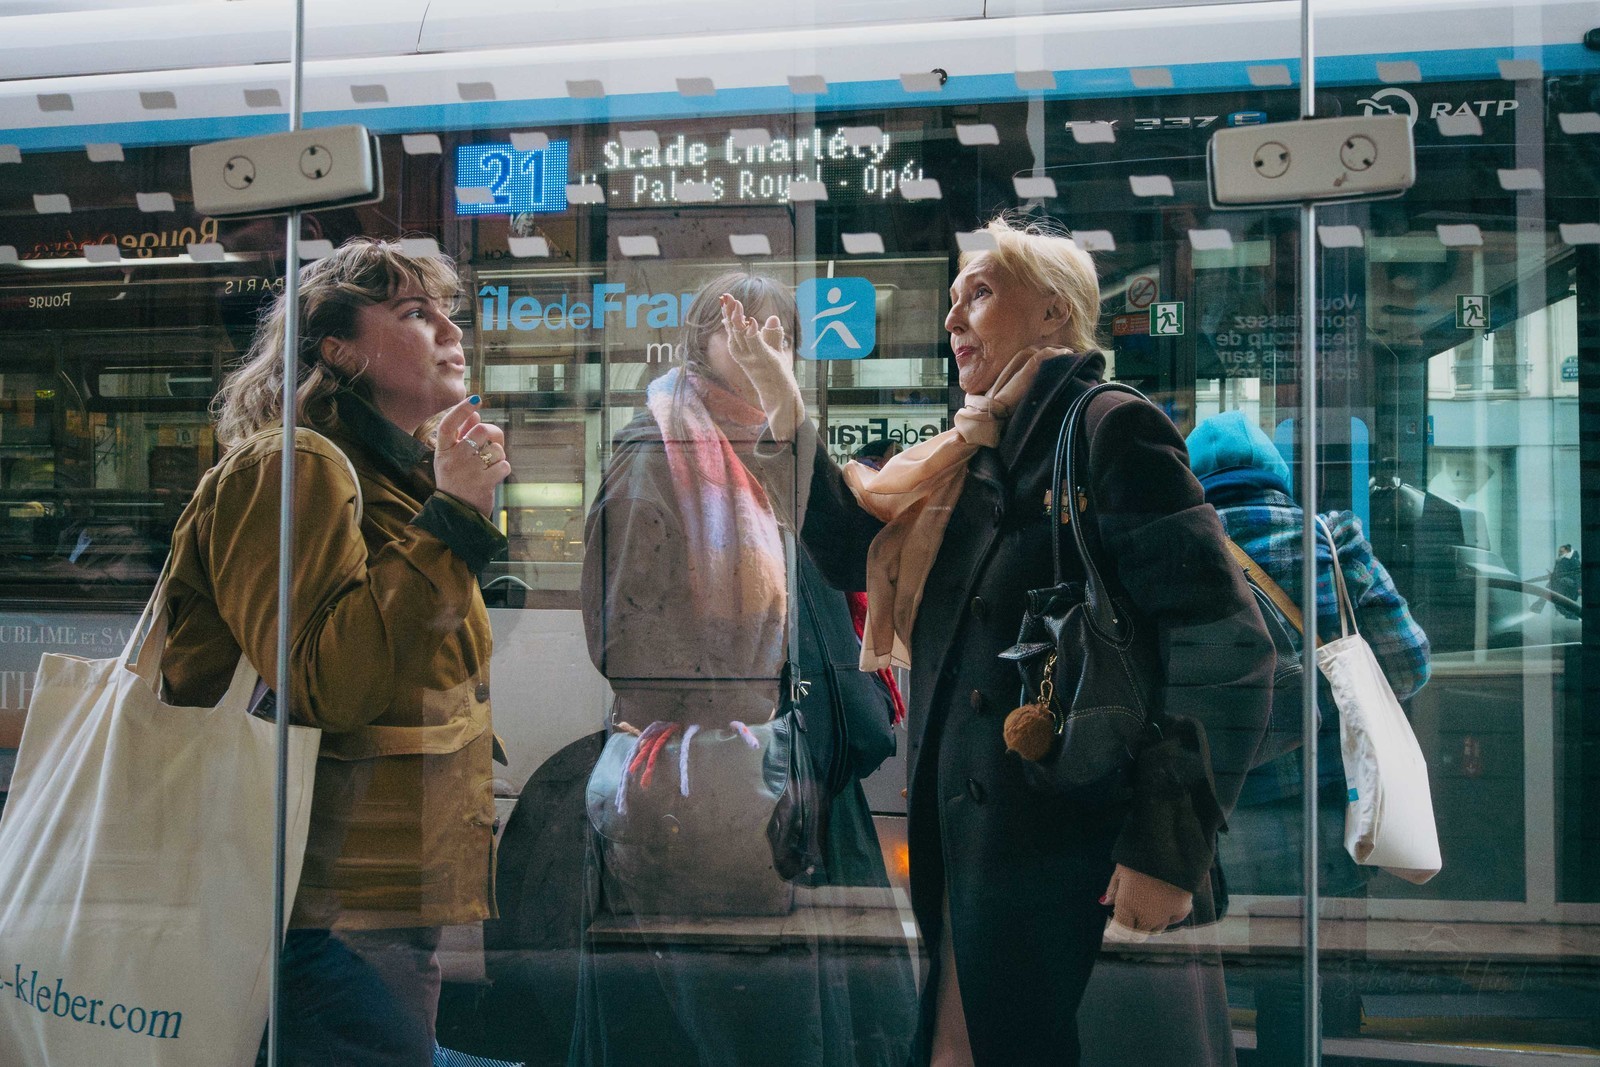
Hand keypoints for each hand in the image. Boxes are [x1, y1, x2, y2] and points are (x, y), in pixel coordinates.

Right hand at [435, 396, 509, 515]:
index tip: (476, 398)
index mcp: (443, 450)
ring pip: (496, 449)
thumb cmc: (455, 480)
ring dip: (499, 456)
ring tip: (489, 466)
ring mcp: (468, 471)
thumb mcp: (451, 457)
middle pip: (481, 430)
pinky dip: (503, 470)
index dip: (462, 409)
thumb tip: (474, 414)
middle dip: (493, 434)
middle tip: (492, 443)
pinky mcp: (483, 484)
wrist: (456, 513)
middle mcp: (453, 458)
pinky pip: (504, 466)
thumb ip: (461, 434)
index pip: (448, 424)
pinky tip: (494, 477)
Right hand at [720, 294, 803, 439]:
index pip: (733, 329)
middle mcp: (744, 355)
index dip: (728, 314)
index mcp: (743, 351)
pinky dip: (753, 334)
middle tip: (726, 297)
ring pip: (741, 336)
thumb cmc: (776, 377)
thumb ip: (773, 335)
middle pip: (733, 330)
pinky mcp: (764, 361)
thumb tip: (773, 317)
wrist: (780, 398)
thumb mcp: (774, 352)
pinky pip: (756, 345)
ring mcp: (753, 358)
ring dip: (738, 320)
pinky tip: (753, 322)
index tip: (725, 298)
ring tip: (737, 304)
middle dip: (729, 313)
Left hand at [1100, 864, 1192, 935]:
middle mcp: (1146, 916)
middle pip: (1138, 934)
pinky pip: (1174, 920)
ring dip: (1149, 924)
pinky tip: (1164, 906)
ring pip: (1156, 929)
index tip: (1113, 929)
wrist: (1169, 848)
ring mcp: (1165, 915)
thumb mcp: (1120, 870)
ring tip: (1147, 909)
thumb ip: (1113, 890)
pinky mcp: (1182, 908)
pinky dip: (1169, 917)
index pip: (1121, 933)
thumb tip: (1105, 902)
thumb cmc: (1138, 857)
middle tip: (1130, 917)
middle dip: (1132, 929)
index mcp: (1127, 907)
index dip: (1116, 932)